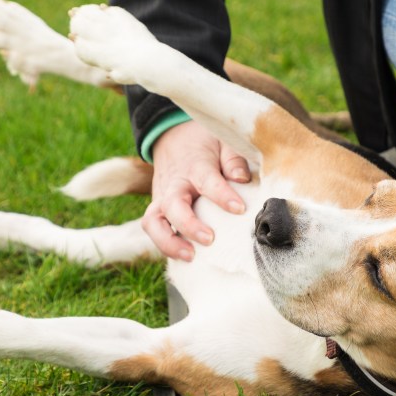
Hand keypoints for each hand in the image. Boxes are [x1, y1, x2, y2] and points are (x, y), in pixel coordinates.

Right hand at [143, 121, 249, 259]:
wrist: (173, 139)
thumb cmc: (205, 144)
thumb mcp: (223, 142)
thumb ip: (233, 159)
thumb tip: (242, 178)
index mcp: (195, 166)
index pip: (207, 181)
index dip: (222, 196)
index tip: (239, 209)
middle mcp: (174, 184)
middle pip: (173, 206)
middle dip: (189, 225)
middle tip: (210, 239)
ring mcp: (161, 198)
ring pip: (153, 222)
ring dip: (168, 242)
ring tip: (190, 257)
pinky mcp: (157, 210)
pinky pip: (153, 229)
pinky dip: (163, 245)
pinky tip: (184, 257)